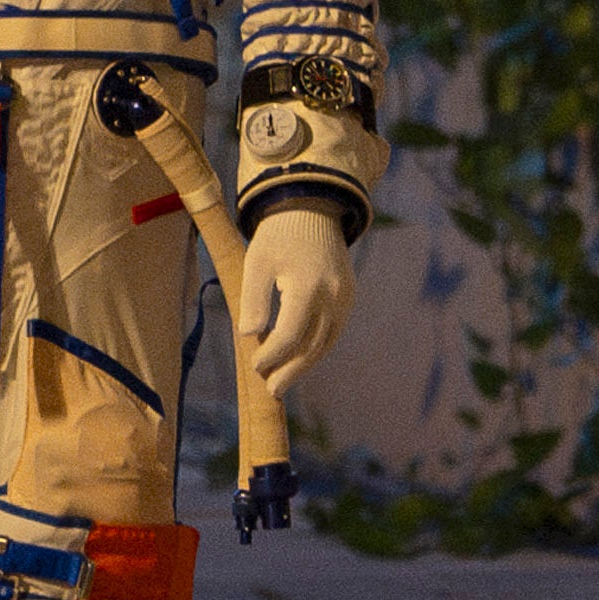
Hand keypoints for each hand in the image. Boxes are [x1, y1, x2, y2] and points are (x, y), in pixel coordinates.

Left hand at [240, 204, 357, 401]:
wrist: (311, 209)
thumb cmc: (277, 236)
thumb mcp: (256, 262)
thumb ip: (254, 299)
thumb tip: (250, 334)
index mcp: (307, 286)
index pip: (290, 334)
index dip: (271, 355)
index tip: (254, 364)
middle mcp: (332, 295)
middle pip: (311, 345)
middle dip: (290, 371)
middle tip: (271, 391)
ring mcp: (345, 298)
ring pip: (325, 342)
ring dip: (304, 365)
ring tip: (282, 383)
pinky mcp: (348, 297)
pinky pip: (333, 330)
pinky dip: (317, 348)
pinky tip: (300, 360)